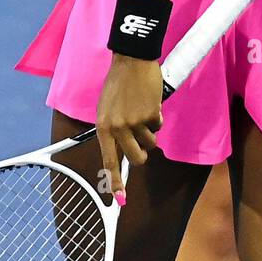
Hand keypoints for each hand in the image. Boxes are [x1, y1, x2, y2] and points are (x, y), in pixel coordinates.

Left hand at [95, 54, 163, 198]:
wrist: (132, 60)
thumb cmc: (118, 84)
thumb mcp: (107, 109)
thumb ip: (113, 129)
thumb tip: (125, 151)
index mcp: (103, 127)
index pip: (109, 160)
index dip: (115, 182)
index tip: (119, 200)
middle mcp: (117, 128)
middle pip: (137, 157)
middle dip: (144, 153)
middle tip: (144, 142)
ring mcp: (135, 122)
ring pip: (150, 142)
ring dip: (150, 131)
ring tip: (143, 110)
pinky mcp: (151, 114)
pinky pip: (158, 125)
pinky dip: (157, 116)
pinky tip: (149, 102)